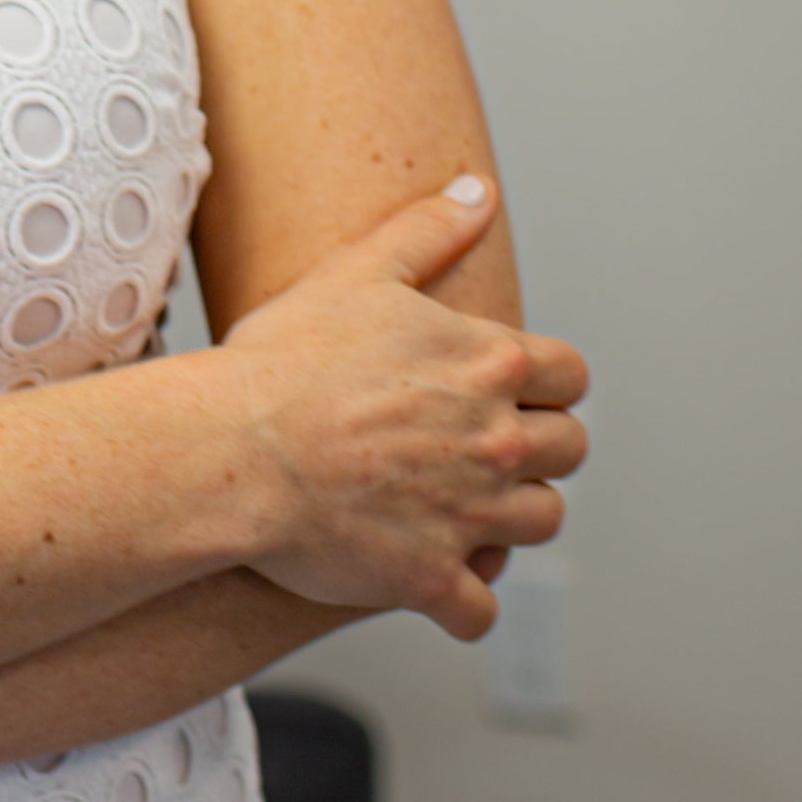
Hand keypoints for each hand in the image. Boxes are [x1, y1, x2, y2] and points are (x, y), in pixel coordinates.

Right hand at [209, 178, 588, 641]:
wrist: (232, 447)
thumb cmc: (284, 359)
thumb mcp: (356, 273)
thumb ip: (426, 232)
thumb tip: (476, 190)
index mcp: (487, 365)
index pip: (569, 375)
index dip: (543, 380)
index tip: (510, 388)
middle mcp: (496, 442)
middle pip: (568, 451)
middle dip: (535, 447)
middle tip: (480, 444)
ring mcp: (470, 516)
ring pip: (540, 525)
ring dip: (510, 517)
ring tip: (461, 504)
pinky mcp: (431, 578)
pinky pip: (479, 610)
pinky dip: (462, 600)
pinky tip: (431, 578)